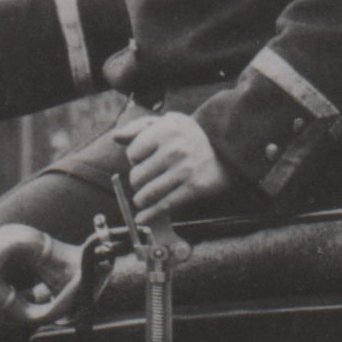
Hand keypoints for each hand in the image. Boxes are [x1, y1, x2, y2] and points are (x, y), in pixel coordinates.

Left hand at [113, 108, 227, 222]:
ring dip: (141, 199)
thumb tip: (116, 137)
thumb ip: (139, 128)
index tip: (145, 159)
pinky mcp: (194, 188)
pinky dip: (150, 215)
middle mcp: (175, 150)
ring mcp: (185, 170)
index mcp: (166, 130)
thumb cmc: (188, 136)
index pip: (133, 154)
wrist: (225, 150)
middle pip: (137, 176)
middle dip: (137, 181)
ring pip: (147, 194)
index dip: (135, 159)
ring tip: (142, 198)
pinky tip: (142, 218)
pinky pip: (164, 206)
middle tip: (146, 180)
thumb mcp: (167, 123)